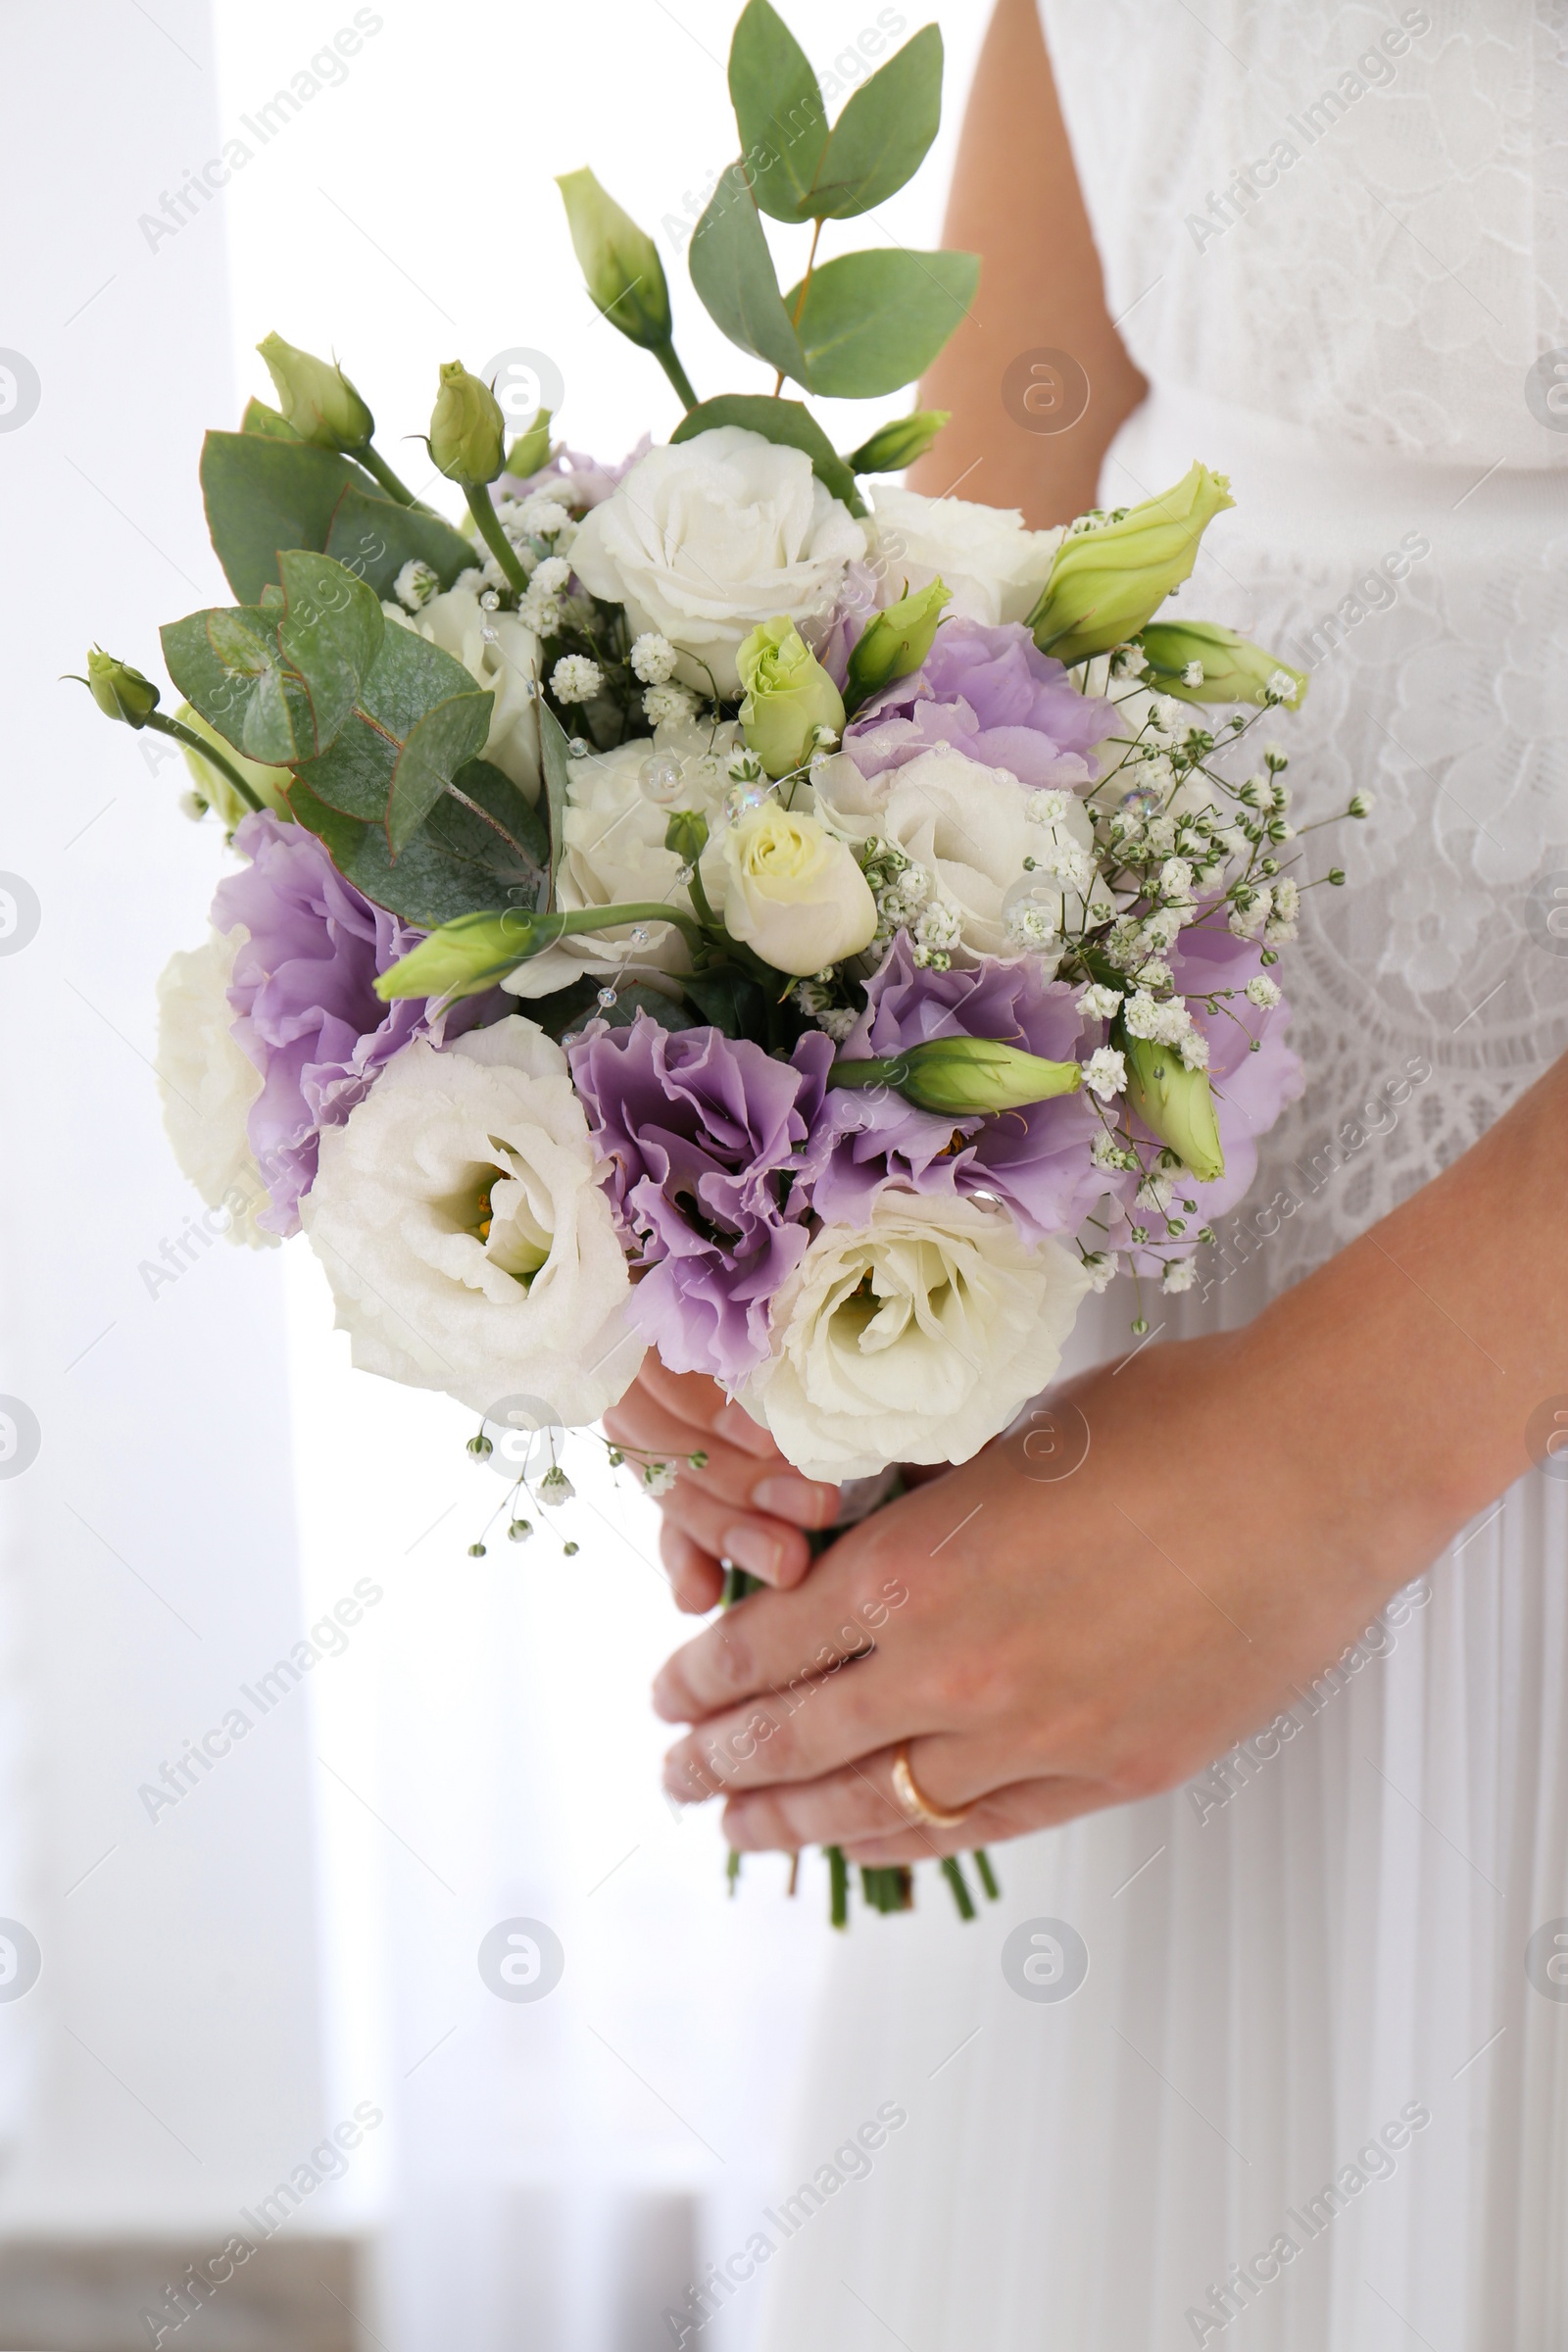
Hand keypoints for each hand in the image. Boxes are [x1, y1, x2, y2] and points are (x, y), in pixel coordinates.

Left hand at [648, 1293, 1491, 1860]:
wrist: (1316, 1471)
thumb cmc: (1173, 1422)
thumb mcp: (1007, 1441)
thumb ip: (925, 1514)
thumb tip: (862, 1550)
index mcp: (913, 1567)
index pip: (765, 1647)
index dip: (705, 1676)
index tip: (671, 1692)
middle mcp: (954, 1668)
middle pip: (799, 1737)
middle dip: (720, 1760)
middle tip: (677, 1773)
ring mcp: (1033, 1737)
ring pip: (876, 1802)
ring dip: (794, 1819)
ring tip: (740, 1829)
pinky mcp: (1111, 1774)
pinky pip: (977, 1829)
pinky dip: (906, 1840)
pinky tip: (864, 1843)